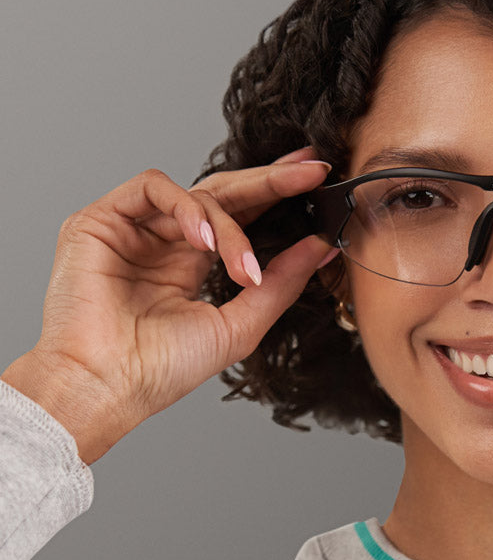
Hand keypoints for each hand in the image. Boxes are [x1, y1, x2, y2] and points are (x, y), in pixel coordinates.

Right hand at [2, 146, 337, 463]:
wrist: (106, 387)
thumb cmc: (162, 369)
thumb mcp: (241, 324)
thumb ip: (283, 282)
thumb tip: (323, 245)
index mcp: (191, 264)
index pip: (241, 215)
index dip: (277, 193)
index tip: (318, 178)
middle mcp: (164, 241)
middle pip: (225, 193)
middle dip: (271, 181)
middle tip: (311, 172)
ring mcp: (134, 229)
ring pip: (198, 193)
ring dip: (231, 225)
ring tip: (243, 270)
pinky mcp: (102, 220)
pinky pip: (154, 187)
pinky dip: (188, 207)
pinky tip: (205, 242)